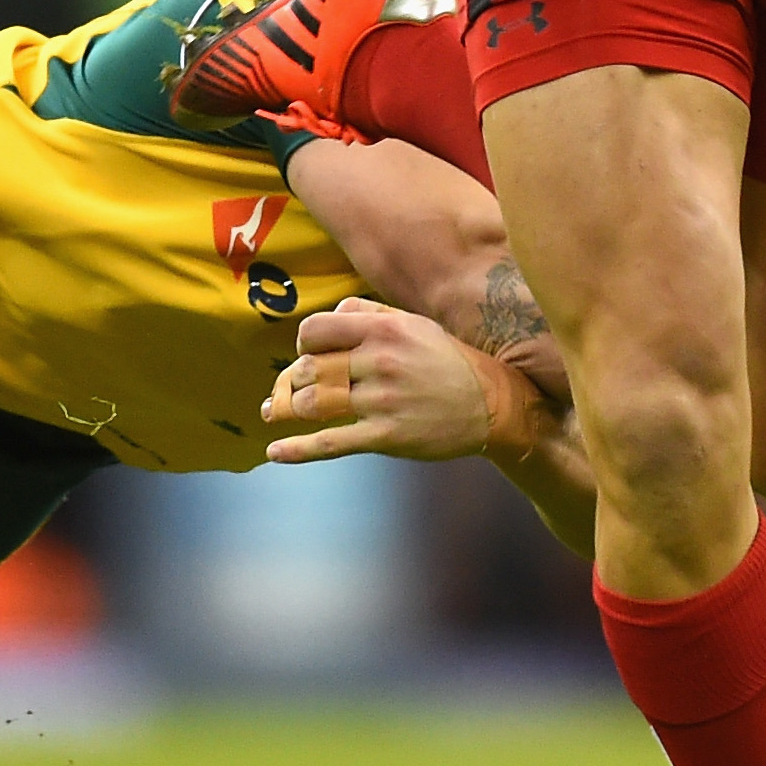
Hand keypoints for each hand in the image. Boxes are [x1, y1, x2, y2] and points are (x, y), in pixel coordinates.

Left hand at [261, 298, 510, 462]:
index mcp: (384, 330)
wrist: (491, 404)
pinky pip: (331, 443)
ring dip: (290, 408)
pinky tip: (275, 452)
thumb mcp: (415, 324)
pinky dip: (297, 450)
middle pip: (310, 368)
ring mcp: (382, 401)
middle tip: (288, 388)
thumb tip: (332, 315)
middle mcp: (380, 362)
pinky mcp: (386, 436)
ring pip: (314, 403)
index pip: (315, 330)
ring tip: (274, 412)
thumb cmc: (448, 360)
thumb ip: (370, 313)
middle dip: (292, 379)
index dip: (304, 343)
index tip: (309, 355)